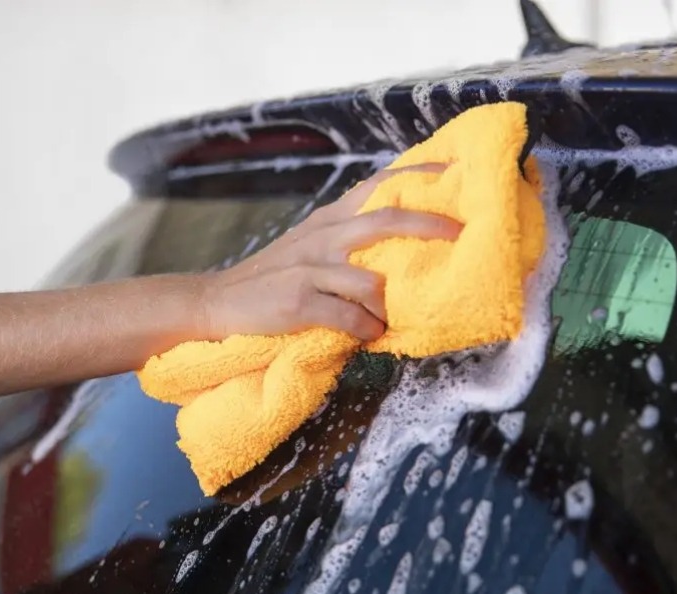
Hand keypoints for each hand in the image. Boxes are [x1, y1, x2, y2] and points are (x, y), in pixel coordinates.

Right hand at [200, 164, 458, 341]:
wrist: (215, 304)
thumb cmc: (271, 279)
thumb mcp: (309, 246)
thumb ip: (348, 239)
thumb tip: (402, 246)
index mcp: (328, 220)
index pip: (378, 186)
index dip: (417, 177)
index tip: (455, 174)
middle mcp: (322, 237)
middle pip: (385, 220)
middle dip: (429, 225)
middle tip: (461, 235)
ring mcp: (309, 269)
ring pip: (372, 279)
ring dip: (392, 304)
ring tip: (396, 318)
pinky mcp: (298, 303)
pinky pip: (348, 316)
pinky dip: (366, 328)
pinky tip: (369, 335)